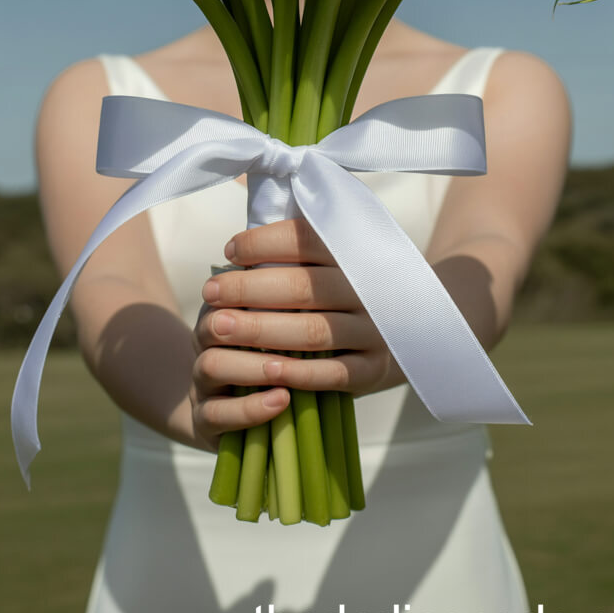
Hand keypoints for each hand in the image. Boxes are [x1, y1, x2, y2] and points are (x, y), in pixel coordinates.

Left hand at [189, 218, 399, 448]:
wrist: (403, 336)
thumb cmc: (344, 296)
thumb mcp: (332, 266)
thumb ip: (295, 254)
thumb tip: (239, 247)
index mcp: (355, 256)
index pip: (307, 239)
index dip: (264, 243)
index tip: (230, 252)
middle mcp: (367, 291)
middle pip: (302, 287)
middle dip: (248, 289)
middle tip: (209, 292)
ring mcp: (373, 332)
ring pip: (313, 331)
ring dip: (260, 330)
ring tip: (218, 327)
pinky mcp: (372, 370)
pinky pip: (334, 373)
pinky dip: (297, 371)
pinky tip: (264, 368)